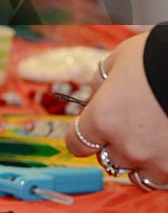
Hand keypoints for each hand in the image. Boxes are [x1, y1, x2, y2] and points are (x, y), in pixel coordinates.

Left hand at [66, 33, 167, 187]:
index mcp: (103, 119)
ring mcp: (159, 163)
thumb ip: (101, 82)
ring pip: (139, 175)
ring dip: (141, 161)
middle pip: (108, 159)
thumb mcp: (119, 60)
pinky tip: (167, 145)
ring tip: (152, 140)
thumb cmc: (159, 57)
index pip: (77, 144)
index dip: (81, 136)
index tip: (90, 130)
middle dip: (114, 145)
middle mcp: (128, 147)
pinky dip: (165, 165)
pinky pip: (166, 178)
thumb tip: (98, 93)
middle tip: (130, 126)